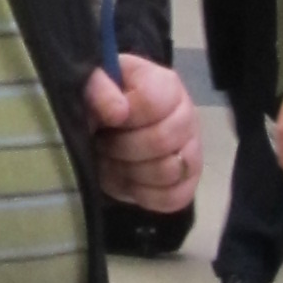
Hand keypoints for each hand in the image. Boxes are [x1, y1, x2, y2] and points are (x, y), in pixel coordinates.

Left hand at [84, 52, 200, 210]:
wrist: (107, 131)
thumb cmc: (102, 104)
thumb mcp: (90, 85)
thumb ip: (98, 87)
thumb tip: (118, 111)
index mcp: (165, 84)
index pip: (153, 102)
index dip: (123, 115)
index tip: (106, 120)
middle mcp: (186, 115)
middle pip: (161, 141)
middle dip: (121, 148)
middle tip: (103, 144)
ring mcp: (191, 149)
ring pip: (168, 171)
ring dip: (130, 172)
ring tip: (113, 162)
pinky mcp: (187, 181)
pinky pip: (173, 197)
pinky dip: (143, 195)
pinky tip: (129, 181)